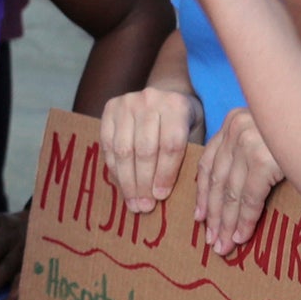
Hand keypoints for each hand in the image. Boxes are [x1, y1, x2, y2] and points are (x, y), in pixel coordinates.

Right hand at [99, 85, 201, 212]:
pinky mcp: (110, 107)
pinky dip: (114, 168)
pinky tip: (121, 185)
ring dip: (127, 180)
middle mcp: (151, 99)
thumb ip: (185, 158)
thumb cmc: (182, 123)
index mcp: (177, 106)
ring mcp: (127, 102)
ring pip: (124, 149)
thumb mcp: (192, 134)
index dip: (165, 174)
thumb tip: (167, 195)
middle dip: (144, 182)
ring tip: (132, 202)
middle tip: (144, 206)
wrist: (165, 93)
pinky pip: (108, 144)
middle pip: (145, 149)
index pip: (170, 145)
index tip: (161, 196)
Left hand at [195, 108, 285, 254]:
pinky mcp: (263, 159)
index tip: (200, 217)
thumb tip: (234, 194)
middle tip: (212, 241)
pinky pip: (249, 198)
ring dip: (226, 224)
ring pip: (231, 193)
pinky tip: (240, 237)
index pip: (209, 163)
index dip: (203, 193)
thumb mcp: (268, 134)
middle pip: (217, 180)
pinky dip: (244, 221)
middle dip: (214, 215)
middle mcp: (236, 128)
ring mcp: (248, 142)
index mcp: (233, 120)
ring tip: (223, 246)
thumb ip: (249, 152)